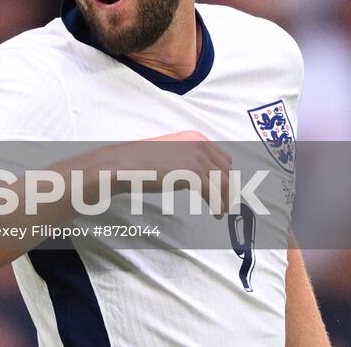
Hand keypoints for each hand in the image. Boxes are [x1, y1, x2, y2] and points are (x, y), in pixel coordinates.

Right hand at [83, 130, 233, 215]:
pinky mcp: (192, 173)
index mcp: (195, 137)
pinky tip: (215, 213)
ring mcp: (196, 158)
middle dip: (228, 189)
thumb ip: (187, 157)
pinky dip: (217, 206)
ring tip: (221, 212)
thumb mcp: (170, 151)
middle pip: (226, 172)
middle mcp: (199, 144)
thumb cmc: (140, 161)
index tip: (225, 190)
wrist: (122, 166)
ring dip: (225, 200)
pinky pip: (214, 194)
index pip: (224, 159)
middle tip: (225, 204)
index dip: (226, 177)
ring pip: (223, 184)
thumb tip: (203, 174)